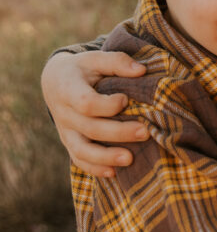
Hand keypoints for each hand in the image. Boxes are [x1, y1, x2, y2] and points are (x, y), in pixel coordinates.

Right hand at [41, 50, 148, 176]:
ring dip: (106, 157)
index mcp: (68, 89)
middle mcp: (64, 113)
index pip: (85, 103)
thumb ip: (117, 61)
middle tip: (145, 132)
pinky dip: (95, 168)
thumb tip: (142, 70)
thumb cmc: (82, 69)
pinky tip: (114, 173)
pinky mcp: (69, 143)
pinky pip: (79, 160)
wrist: (56, 82)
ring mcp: (65, 131)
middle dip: (118, 132)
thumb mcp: (95, 58)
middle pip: (90, 128)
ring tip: (130, 159)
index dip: (107, 105)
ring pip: (82, 150)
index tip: (125, 99)